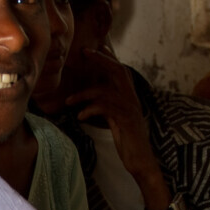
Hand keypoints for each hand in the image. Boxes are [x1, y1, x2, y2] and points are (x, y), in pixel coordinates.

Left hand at [67, 47, 164, 188]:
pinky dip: (90, 110)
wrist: (141, 160)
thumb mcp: (116, 120)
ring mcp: (130, 109)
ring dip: (84, 95)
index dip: (108, 58)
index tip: (92, 49)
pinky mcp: (126, 120)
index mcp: (130, 97)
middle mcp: (132, 99)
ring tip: (68, 102)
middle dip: (100, 59)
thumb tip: (92, 100)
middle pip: (118, 70)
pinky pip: (106, 108)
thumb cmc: (127, 141)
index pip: (120, 70)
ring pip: (106, 91)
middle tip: (84, 52)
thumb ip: (108, 107)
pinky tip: (80, 117)